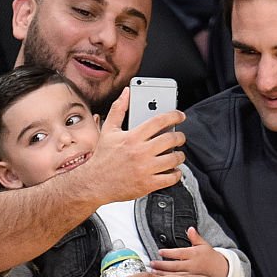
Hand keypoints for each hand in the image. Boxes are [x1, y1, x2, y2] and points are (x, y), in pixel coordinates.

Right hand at [78, 88, 186, 203]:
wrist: (95, 182)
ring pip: (174, 159)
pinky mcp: (148, 184)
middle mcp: (140, 152)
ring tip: (177, 154)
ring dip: (180, 156)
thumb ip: (119, 109)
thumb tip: (126, 92)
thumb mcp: (108, 130)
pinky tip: (173, 170)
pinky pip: (170, 178)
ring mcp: (145, 168)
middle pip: (171, 139)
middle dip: (180, 137)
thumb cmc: (103, 158)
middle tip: (180, 137)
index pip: (159, 121)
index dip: (174, 116)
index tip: (180, 116)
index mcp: (132, 137)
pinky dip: (176, 174)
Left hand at [152, 227, 228, 276]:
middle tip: (151, 263)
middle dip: (162, 265)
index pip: (179, 253)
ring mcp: (192, 275)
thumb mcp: (204, 245)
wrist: (222, 270)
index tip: (159, 251)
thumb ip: (195, 237)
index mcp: (195, 254)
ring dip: (163, 274)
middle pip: (175, 265)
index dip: (169, 252)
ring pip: (176, 275)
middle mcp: (193, 265)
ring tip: (153, 272)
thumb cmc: (210, 256)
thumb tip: (189, 229)